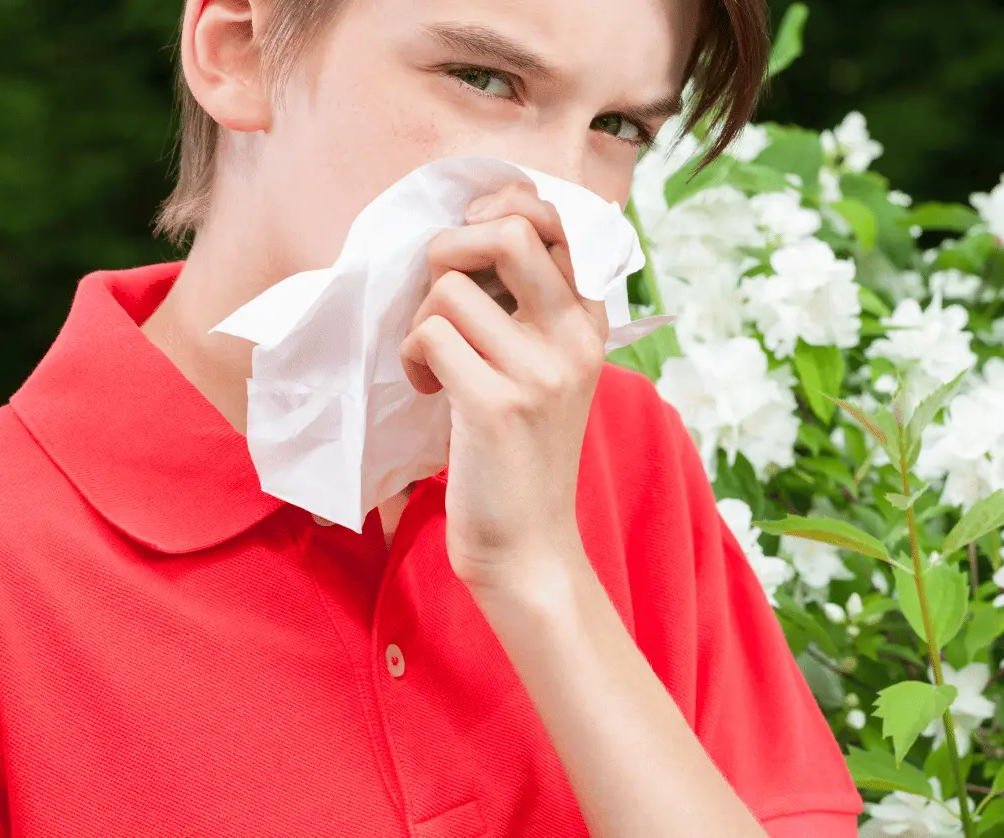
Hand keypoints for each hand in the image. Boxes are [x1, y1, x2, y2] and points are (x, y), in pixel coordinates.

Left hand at [400, 176, 608, 592]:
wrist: (530, 546)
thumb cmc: (523, 453)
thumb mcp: (549, 371)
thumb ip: (532, 307)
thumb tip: (474, 232)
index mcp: (591, 323)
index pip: (559, 219)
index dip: (502, 208)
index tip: (470, 247)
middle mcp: (576, 339)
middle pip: (511, 229)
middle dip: (451, 246)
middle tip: (441, 294)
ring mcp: (541, 372)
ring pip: (450, 286)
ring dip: (420, 318)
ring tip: (433, 361)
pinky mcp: (497, 405)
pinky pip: (429, 335)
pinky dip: (412, 358)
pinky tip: (428, 392)